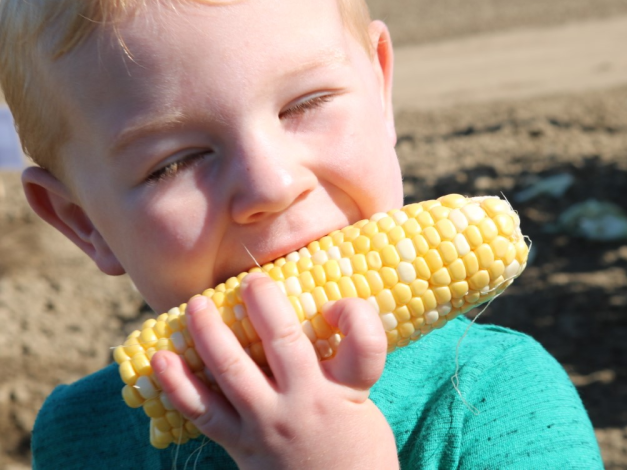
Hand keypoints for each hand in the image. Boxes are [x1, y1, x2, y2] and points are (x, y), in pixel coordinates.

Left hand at [151, 273, 398, 469]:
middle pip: (283, 342)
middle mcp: (308, 403)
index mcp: (349, 390)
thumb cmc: (354, 447)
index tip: (335, 304)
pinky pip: (202, 411)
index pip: (364, 341)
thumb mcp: (360, 401)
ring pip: (232, 369)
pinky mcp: (241, 445)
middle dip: (262, 302)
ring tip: (196, 305)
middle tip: (251, 281)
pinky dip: (177, 384)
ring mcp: (269, 425)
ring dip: (209, 331)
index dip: (353, 312)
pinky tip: (161, 359)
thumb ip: (338, 363)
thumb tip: (309, 310)